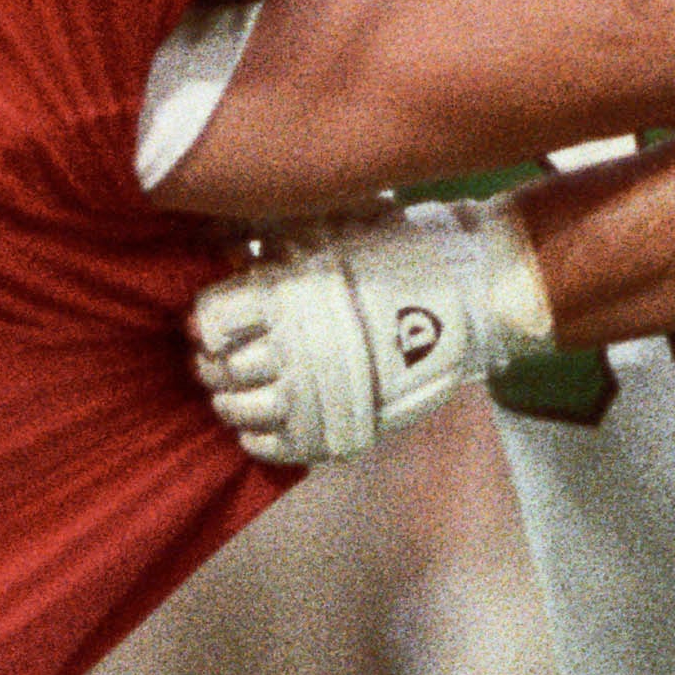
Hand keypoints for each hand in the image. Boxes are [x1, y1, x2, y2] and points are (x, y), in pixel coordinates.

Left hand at [189, 198, 550, 465]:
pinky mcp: (332, 431)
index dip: (208, 325)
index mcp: (285, 297)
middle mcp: (291, 348)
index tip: (210, 327)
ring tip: (232, 394)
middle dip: (212, 366)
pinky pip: (273, 447)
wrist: (466, 299)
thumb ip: (280, 236)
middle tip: (215, 362)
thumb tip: (228, 239)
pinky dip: (255, 439)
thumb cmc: (398, 255)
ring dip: (228, 402)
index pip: (216, 319)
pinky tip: (256, 427)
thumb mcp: (336, 228)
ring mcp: (311, 394)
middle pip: (223, 368)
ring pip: (240, 409)